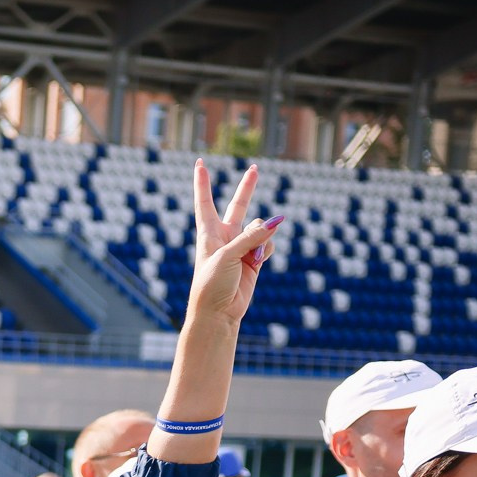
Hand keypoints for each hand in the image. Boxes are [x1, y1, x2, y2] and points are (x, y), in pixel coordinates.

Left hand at [183, 161, 280, 327]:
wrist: (217, 313)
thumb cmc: (212, 285)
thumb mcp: (228, 256)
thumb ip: (252, 237)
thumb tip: (277, 222)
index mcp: (208, 233)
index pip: (204, 201)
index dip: (202, 183)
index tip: (199, 163)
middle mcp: (225, 236)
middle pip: (238, 205)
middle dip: (247, 188)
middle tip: (255, 168)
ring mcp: (241, 247)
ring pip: (261, 228)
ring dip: (260, 238)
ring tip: (250, 258)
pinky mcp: (254, 259)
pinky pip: (267, 244)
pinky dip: (266, 250)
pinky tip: (258, 262)